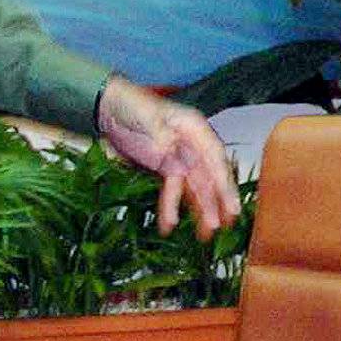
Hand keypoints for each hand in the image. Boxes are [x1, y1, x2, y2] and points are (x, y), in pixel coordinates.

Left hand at [96, 76, 241, 239]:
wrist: (110, 109)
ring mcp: (180, 157)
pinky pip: (173, 191)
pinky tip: (169, 225)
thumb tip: (169, 149)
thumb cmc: (131, 106)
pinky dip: (172, 208)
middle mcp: (193, 144)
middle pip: (210, 175)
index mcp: (194, 128)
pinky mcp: (166, 169)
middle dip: (218, 200)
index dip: (224, 180)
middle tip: (226, 223)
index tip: (230, 202)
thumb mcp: (147, 116)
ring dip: (201, 210)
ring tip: (206, 234)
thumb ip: (161, 134)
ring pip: (196, 187)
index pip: (214, 156)